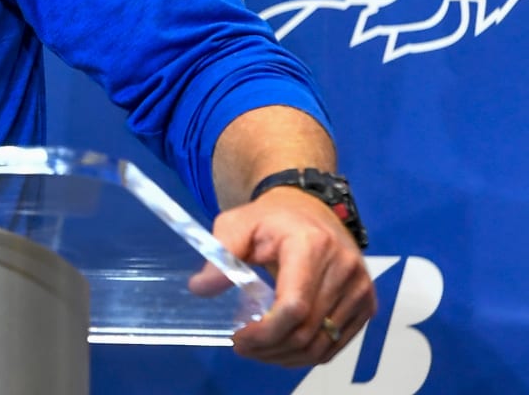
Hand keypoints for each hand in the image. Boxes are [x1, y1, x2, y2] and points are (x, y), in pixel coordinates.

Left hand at [193, 186, 376, 366]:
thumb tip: (200, 288)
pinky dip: (307, 354)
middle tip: (241, 346)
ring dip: (287, 356)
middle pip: (308, 330)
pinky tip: (282, 349)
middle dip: (270, 347)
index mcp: (312, 245)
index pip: (294, 305)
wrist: (310, 208)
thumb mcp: (237, 224)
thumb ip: (220, 254)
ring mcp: (360, 289)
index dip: (265, 331)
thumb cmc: (271, 218)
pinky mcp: (366, 304)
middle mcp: (344, 269)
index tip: (238, 337)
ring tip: (258, 350)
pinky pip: (336, 344)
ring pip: (323, 343)